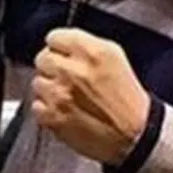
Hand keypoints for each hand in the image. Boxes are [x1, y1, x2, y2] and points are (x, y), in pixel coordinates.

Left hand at [30, 28, 150, 165]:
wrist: (135, 135)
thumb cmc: (127, 99)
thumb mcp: (114, 57)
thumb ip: (86, 44)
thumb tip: (63, 42)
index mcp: (90, 53)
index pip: (54, 37)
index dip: (59, 47)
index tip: (63, 54)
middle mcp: (72, 71)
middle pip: (42, 58)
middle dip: (53, 66)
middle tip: (67, 77)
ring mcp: (59, 94)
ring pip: (38, 82)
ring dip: (50, 88)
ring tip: (69, 97)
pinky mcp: (53, 117)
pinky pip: (37, 105)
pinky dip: (47, 109)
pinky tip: (65, 111)